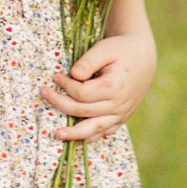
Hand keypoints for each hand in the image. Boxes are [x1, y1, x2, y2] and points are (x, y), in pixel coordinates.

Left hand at [45, 29, 156, 143]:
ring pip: (94, 129)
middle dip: (60, 103)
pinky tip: (76, 138)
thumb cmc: (120, 50)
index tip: (56, 77)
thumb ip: (89, 61)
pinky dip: (90, 136)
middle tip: (44, 93)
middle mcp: (118, 104)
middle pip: (83, 111)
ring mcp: (121, 114)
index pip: (82, 93)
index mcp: (114, 86)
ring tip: (58, 135)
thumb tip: (73, 75)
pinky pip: (104, 132)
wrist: (142, 58)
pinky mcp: (122, 119)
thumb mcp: (105, 48)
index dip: (65, 85)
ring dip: (74, 133)